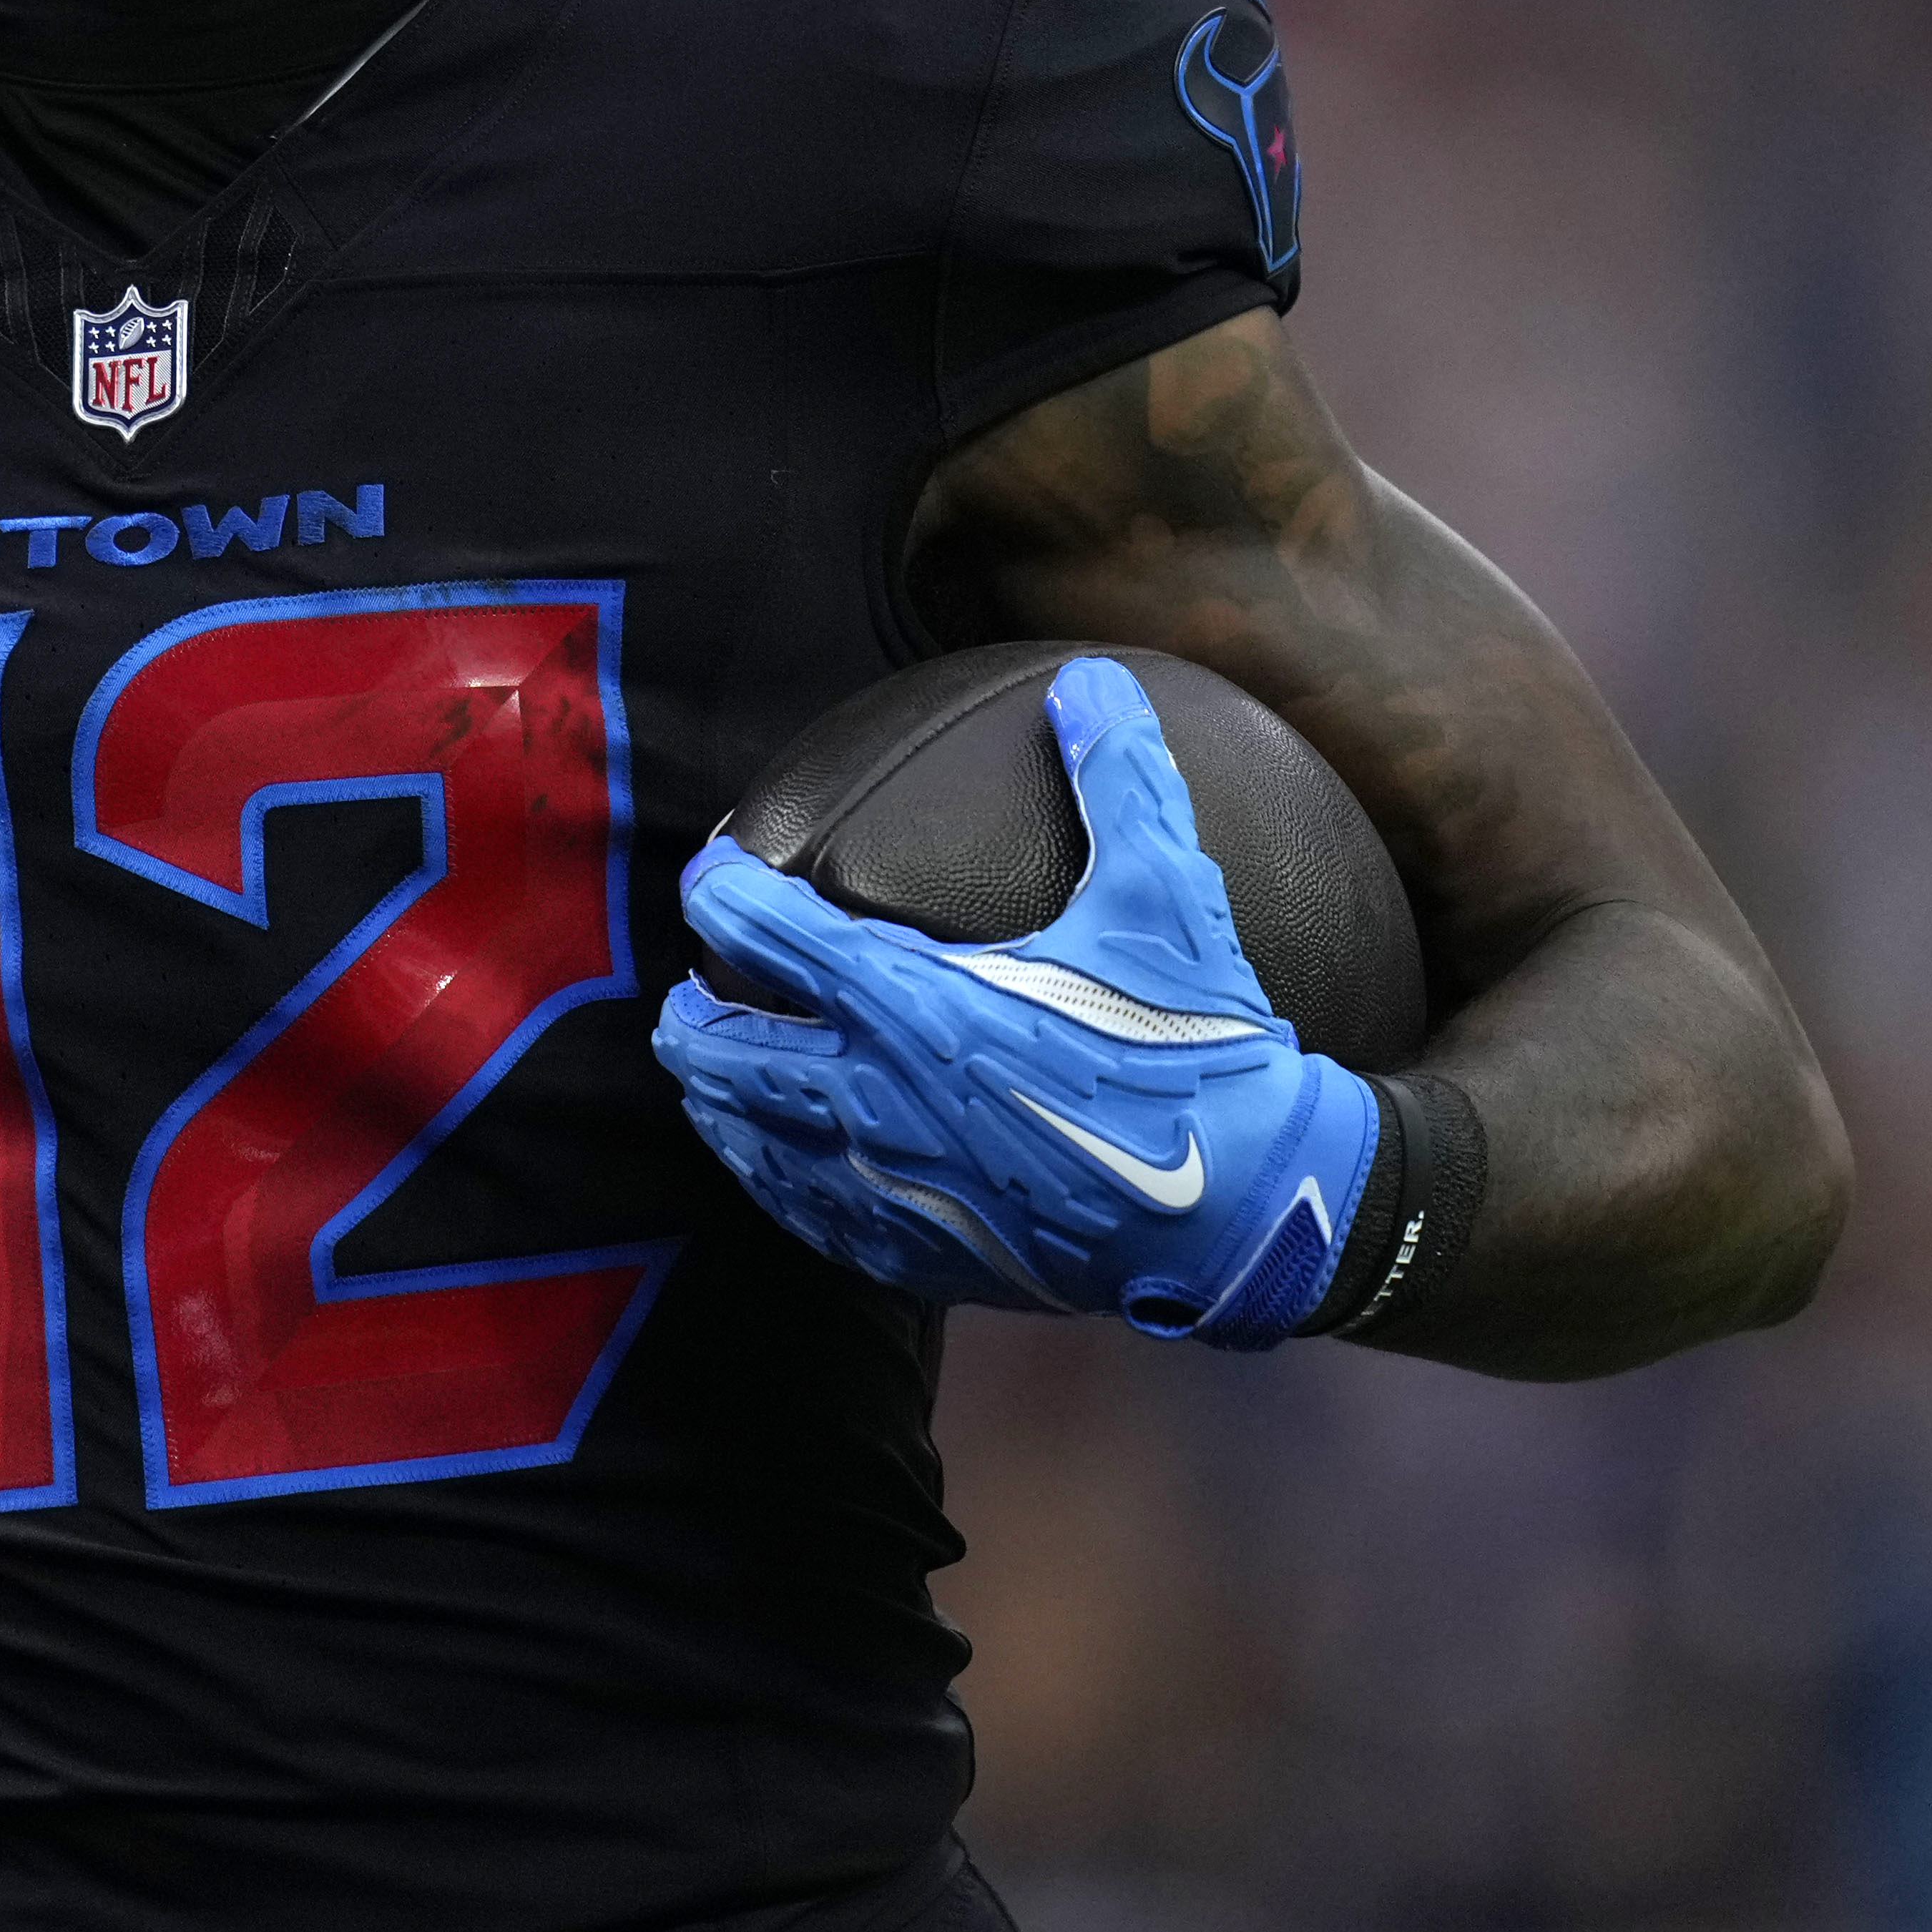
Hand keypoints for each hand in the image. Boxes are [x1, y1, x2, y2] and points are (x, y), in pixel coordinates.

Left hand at [654, 655, 1378, 1346]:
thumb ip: (1119, 780)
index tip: (714, 876)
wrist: (1239, 1211)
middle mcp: (876, 1095)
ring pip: (748, 1140)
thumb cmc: (1196, 1051)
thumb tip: (1092, 681)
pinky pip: (805, 1218)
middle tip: (692, 992)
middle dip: (693, 1015)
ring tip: (707, 1077)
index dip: (721, 893)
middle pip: (723, 1051)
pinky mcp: (919, 1250)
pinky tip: (777, 1171)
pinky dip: (772, 1182)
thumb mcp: (1165, 899)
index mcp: (914, 1001)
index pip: (765, 935)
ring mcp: (889, 1184)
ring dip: (717, 1102)